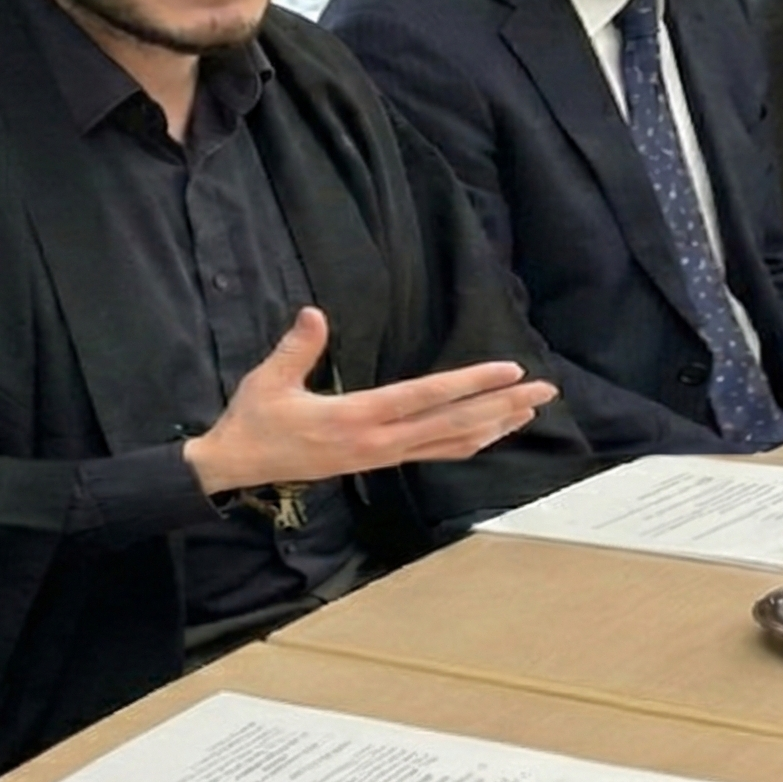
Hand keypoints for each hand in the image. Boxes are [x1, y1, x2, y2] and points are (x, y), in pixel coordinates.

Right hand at [183, 307, 556, 497]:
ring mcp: (382, 455)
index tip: (509, 371)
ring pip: (450, 443)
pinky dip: (468, 442)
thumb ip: (296, 348)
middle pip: (453, 424)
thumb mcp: (267, 381)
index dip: (469, 384)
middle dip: (502, 406)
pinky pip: (435, 453)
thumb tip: (314, 313)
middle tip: (545, 392)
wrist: (237, 467)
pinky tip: (490, 434)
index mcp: (357, 419)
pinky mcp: (379, 461)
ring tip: (530, 411)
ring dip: (493, 426)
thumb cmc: (253, 422)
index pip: (425, 397)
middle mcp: (380, 442)